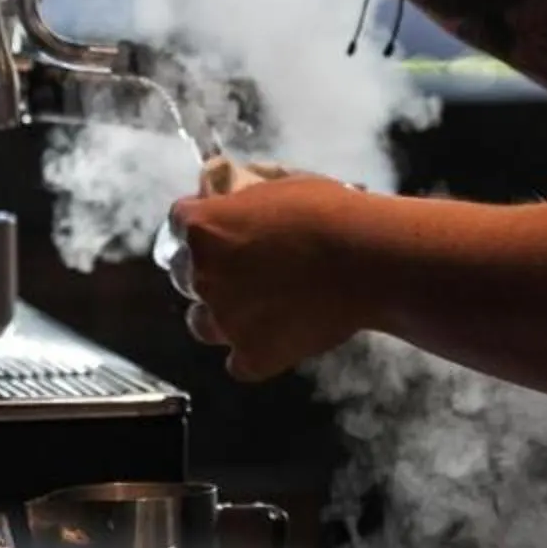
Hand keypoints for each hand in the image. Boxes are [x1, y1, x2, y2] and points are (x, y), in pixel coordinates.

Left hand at [171, 172, 375, 381]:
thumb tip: (228, 195)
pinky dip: (254, 352)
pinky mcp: (251, 356)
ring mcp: (224, 320)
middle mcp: (202, 275)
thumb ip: (244, 197)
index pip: (178, 223)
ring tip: (260, 307)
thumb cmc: (331, 214)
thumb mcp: (280, 185)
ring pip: (201, 323)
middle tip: (246, 269)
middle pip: (183, 274)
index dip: (198, 226)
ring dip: (221, 315)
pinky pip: (238, 362)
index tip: (216, 230)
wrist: (368, 260)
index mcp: (204, 228)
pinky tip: (279, 336)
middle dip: (208, 270)